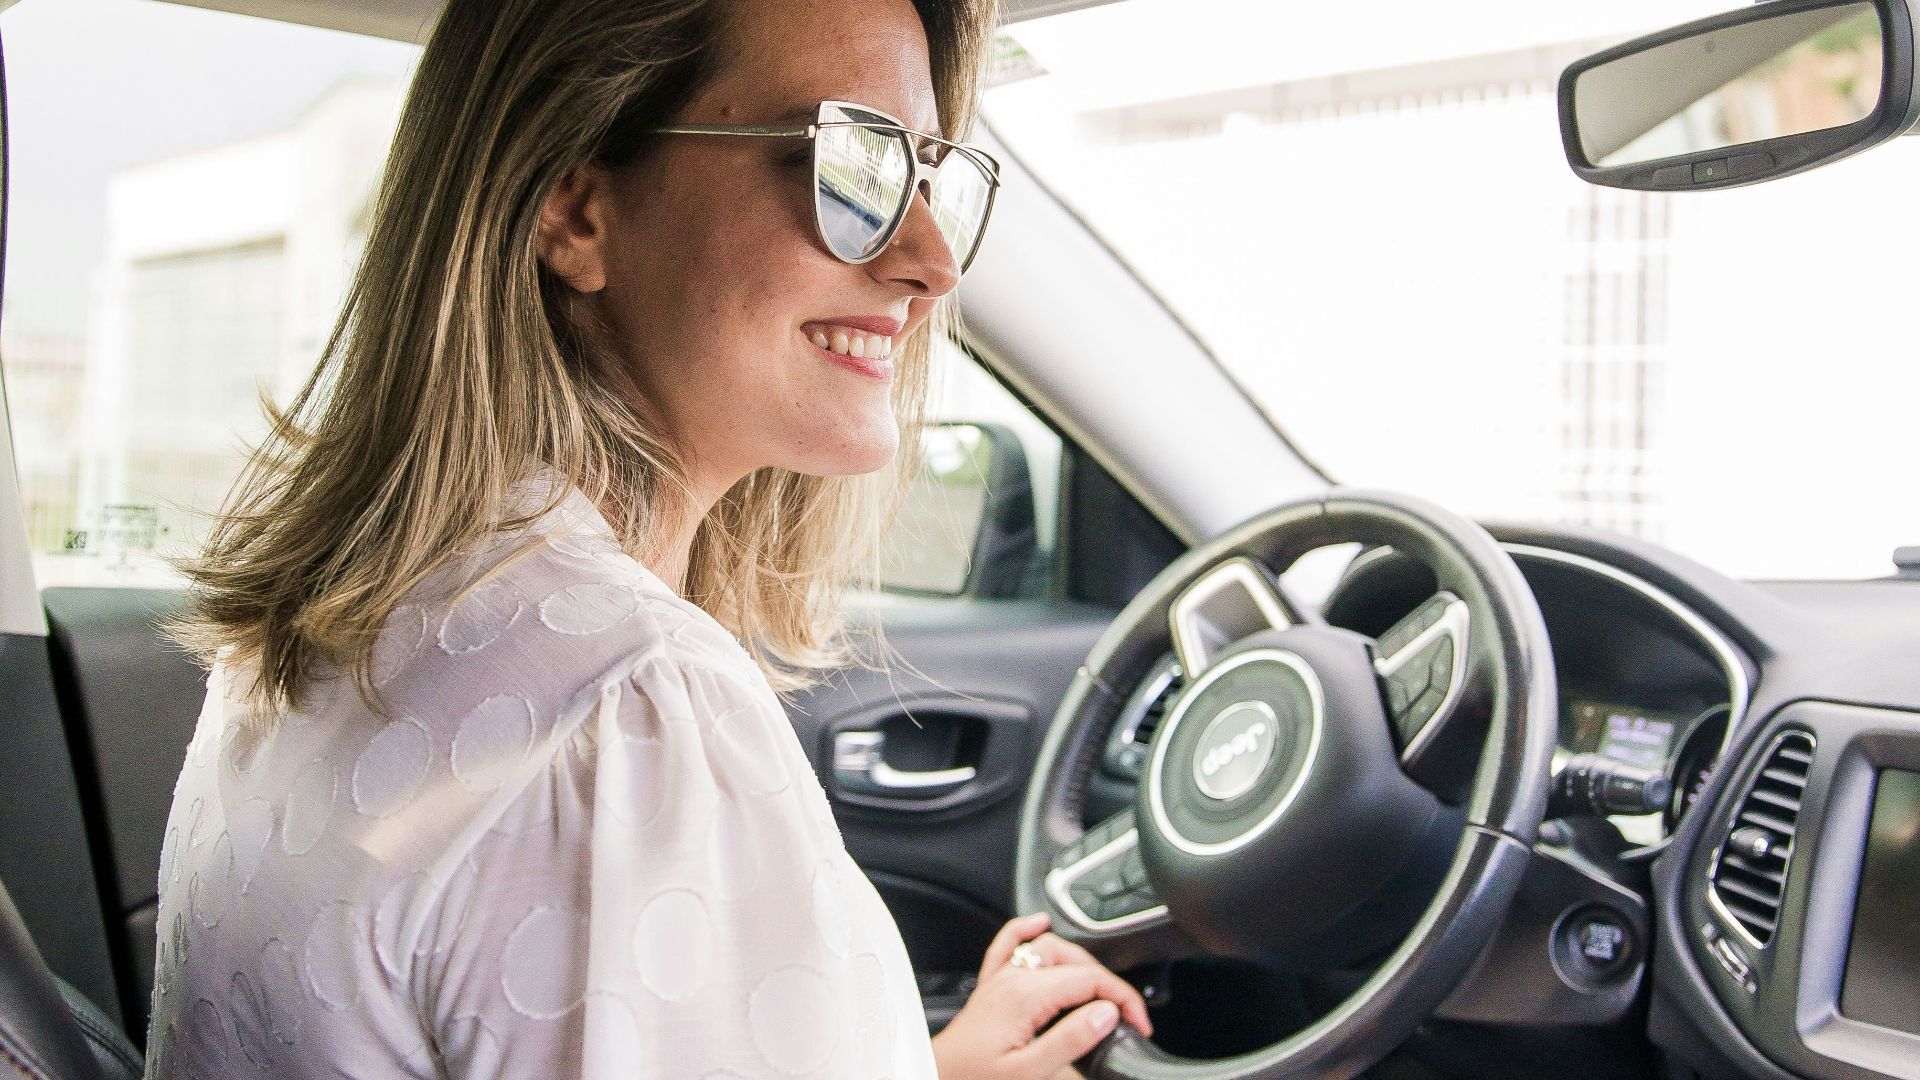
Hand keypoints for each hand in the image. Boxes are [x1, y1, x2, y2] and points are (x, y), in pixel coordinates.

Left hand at [931, 912, 1153, 1079]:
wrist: (937, 1078)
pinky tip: (1039, 923)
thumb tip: (1106, 1013)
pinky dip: (1025, 930)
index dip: (1123, 999)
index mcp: (1026, 996)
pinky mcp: (992, 986)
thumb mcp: (1030, 1072)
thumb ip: (1070, 1040)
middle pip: (1076, 962)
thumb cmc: (975, 1078)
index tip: (1139, 1022)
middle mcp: (1013, 979)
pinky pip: (1008, 944)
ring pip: (1050, 948)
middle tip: (1127, 1016)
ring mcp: (1002, 979)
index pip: (1090, 980)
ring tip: (1103, 991)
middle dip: (1109, 984)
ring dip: (1081, 962)